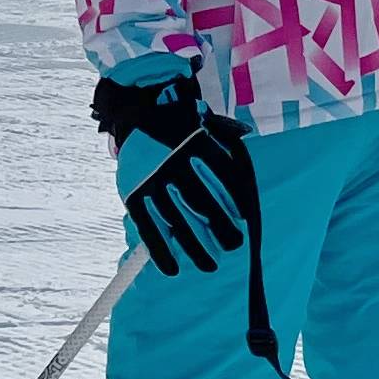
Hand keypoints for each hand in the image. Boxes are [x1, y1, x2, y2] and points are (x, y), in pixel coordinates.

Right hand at [91, 74, 261, 276]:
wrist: (140, 109)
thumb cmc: (183, 124)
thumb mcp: (206, 126)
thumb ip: (225, 148)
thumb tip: (245, 184)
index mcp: (195, 142)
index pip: (221, 175)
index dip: (233, 199)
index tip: (243, 218)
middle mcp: (173, 161)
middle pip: (201, 202)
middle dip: (220, 228)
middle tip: (233, 245)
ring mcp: (151, 178)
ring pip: (175, 219)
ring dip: (194, 247)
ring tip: (210, 266)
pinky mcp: (133, 193)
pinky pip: (148, 226)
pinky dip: (160, 251)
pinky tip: (172, 269)